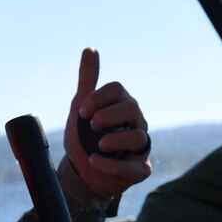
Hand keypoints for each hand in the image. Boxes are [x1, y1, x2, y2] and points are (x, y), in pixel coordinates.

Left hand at [64, 47, 151, 197]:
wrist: (81, 172)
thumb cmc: (84, 138)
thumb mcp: (81, 108)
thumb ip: (87, 81)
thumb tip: (90, 48)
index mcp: (121, 105)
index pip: (117, 90)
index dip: (99, 98)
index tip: (82, 112)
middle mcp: (136, 123)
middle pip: (131, 108)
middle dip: (108, 115)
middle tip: (91, 125)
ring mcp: (140, 147)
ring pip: (138, 137)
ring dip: (114, 139)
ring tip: (97, 146)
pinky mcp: (140, 169)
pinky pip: (134, 167)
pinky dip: (112, 165)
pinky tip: (94, 161)